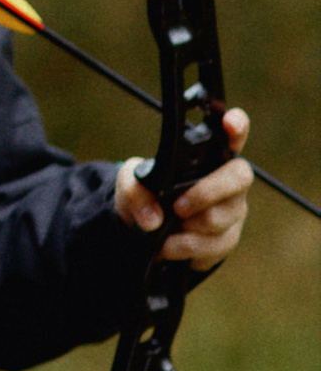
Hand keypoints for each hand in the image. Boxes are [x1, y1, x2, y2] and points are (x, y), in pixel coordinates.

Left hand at [116, 108, 252, 268]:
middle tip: (179, 206)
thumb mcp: (130, 185)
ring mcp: (231, 211)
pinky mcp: (226, 239)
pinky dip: (183, 247)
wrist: (143, 234)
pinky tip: (168, 246)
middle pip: (240, 176)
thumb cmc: (146, 196)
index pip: (231, 135)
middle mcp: (228, 181)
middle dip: (209, 191)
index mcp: (208, 157)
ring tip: (166, 228)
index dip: (237, 126)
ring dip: (188, 226)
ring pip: (221, 217)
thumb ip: (133, 189)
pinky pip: (212, 246)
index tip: (230, 122)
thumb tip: (153, 218)